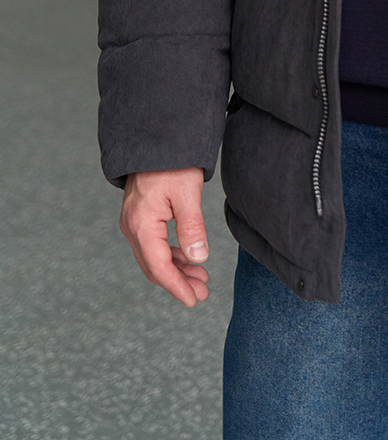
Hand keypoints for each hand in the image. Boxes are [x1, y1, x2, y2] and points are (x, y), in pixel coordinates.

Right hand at [120, 167, 209, 307]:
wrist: (155, 138)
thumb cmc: (172, 163)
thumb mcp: (187, 193)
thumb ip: (192, 227)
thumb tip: (198, 258)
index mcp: (141, 225)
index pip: (159, 267)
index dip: (177, 287)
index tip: (194, 300)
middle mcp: (132, 227)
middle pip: (154, 266)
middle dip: (178, 282)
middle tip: (203, 293)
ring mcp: (133, 222)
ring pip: (153, 257)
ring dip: (176, 270)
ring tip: (200, 279)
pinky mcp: (140, 216)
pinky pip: (153, 244)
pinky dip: (171, 255)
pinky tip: (187, 259)